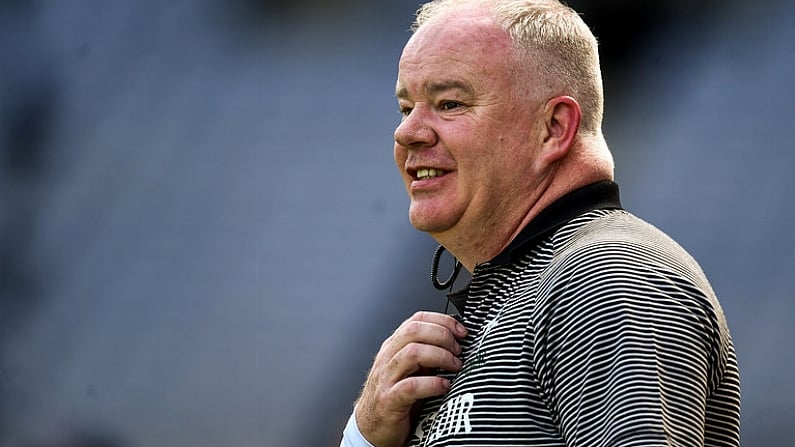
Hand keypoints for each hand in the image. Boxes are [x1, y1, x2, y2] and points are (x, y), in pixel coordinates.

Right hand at [355, 311, 466, 446]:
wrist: (371, 430)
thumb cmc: (394, 399)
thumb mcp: (410, 371)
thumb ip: (427, 356)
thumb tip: (458, 345)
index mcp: (394, 347)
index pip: (417, 319)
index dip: (442, 321)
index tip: (461, 331)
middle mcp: (388, 358)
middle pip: (414, 330)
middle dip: (442, 336)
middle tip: (458, 350)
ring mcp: (386, 378)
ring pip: (412, 352)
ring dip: (440, 356)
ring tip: (455, 366)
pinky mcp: (389, 400)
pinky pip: (411, 386)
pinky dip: (432, 384)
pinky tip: (443, 386)